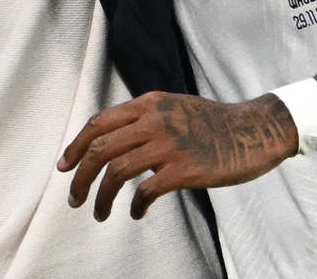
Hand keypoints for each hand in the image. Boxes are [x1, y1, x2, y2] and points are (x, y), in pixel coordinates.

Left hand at [57, 91, 297, 220]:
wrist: (252, 130)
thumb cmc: (211, 124)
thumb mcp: (172, 108)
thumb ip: (143, 120)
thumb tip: (113, 144)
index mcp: (148, 103)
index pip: (98, 124)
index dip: (75, 147)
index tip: (64, 167)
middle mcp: (153, 120)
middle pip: (101, 149)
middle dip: (80, 177)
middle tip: (74, 198)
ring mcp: (169, 143)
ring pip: (117, 172)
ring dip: (102, 197)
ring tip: (100, 213)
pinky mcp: (185, 168)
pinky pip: (146, 191)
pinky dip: (135, 205)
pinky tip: (136, 213)